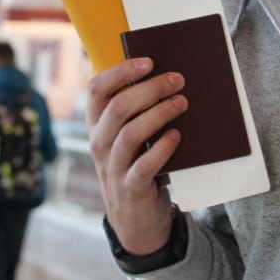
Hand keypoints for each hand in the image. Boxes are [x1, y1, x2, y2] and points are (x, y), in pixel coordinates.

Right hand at [87, 57, 187, 254]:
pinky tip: (176, 136)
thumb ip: (137, 112)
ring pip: (131, 133)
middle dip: (150, 89)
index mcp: (97, 125)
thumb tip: (168, 77)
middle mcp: (100, 143)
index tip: (148, 61)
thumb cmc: (136, 164)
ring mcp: (113, 167)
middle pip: (118, 107)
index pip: (96, 89)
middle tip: (178, 80)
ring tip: (182, 102)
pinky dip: (162, 148)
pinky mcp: (131, 188)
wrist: (135, 218)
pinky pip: (144, 165)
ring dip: (159, 113)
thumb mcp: (127, 138)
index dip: (120, 71)